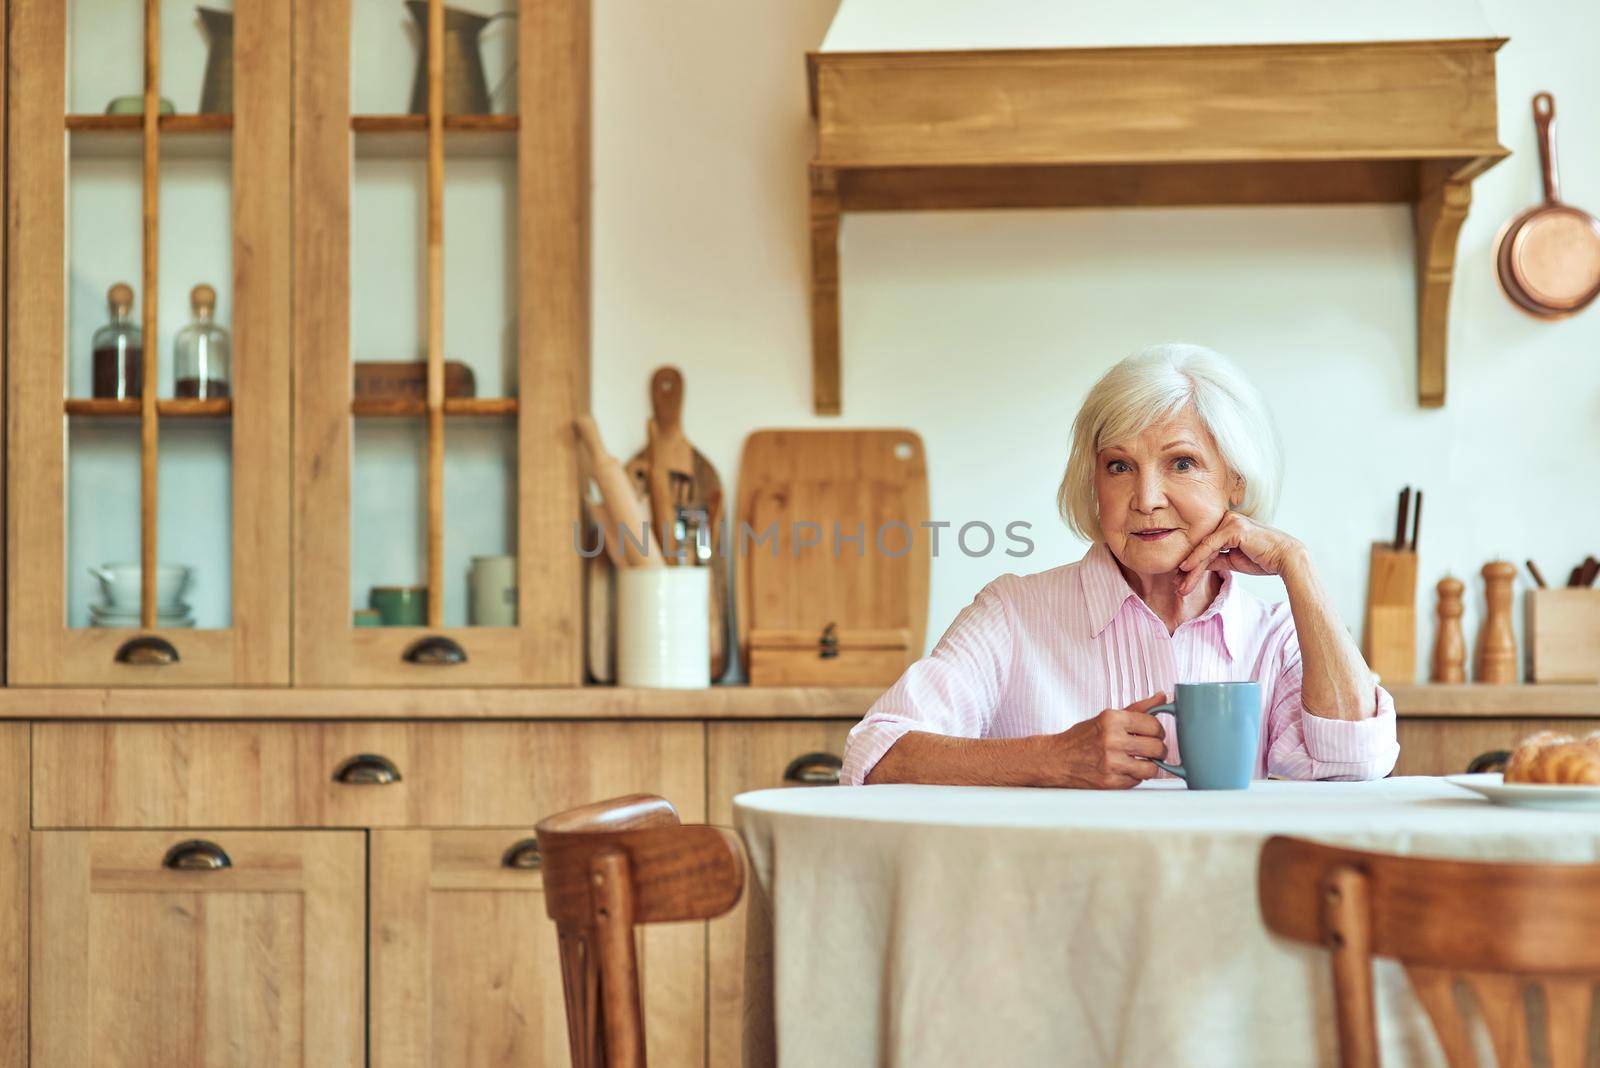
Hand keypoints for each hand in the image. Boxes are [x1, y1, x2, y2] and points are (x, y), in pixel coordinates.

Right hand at [1044, 693, 1169, 788]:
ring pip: (1151, 769)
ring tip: (1140, 761)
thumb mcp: (1107, 717)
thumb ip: (1137, 709)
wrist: (1057, 759)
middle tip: (1151, 750)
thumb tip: (1162, 697)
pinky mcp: (1109, 782)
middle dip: (1158, 750)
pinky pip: (1137, 781)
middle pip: (1157, 748)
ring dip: (1149, 766)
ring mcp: (1110, 762)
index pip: (1154, 725)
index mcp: (1112, 719)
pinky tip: (1124, 769)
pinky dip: (1134, 776)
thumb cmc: (1082, 737)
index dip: (1158, 731)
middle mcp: (1111, 739)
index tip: (1154, 734)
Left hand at [1176, 512, 1305, 595]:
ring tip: (1180, 585)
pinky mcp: (1233, 528)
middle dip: (1189, 568)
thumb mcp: (1233, 560)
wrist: (1286, 559)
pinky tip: (1186, 569)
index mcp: (1228, 524)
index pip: (1206, 545)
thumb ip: (1215, 559)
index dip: (1193, 563)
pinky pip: (1210, 545)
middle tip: (1177, 585)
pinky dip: (1197, 558)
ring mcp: (1230, 521)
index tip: (1181, 579)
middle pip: (1202, 546)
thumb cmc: (1264, 559)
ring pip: (1204, 547)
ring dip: (1191, 568)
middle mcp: (1227, 519)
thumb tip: (1195, 565)